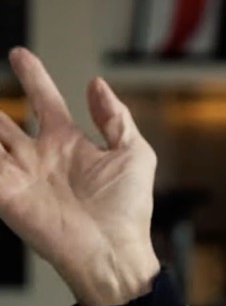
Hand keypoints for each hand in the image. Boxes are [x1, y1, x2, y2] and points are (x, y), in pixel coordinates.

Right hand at [0, 47, 159, 305]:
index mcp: (69, 143)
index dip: (32, 77)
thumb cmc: (128, 208)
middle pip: (2, 121)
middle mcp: (39, 156)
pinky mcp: (5, 194)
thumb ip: (115, 118)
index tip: (19, 54)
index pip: (43, 100)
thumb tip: (97, 84)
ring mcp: (19, 175)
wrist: (113, 251)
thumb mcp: (133, 154)